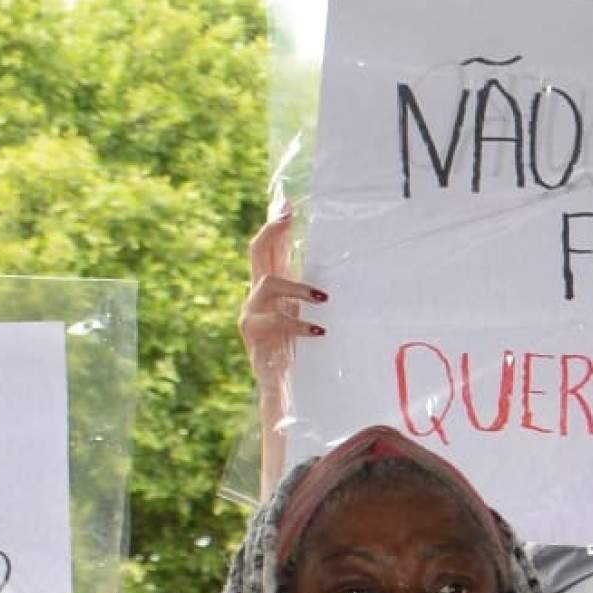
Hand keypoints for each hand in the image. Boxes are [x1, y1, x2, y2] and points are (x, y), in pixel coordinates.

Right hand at [240, 208, 324, 394]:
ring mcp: (251, 313)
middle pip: (257, 251)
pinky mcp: (253, 333)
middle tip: (288, 216)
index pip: (268, 247)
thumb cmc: (302, 353)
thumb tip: (341, 275)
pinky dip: (298, 324)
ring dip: (297, 287)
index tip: (287, 202)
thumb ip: (313, 295)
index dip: (274, 223)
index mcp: (272, 288)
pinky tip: (318, 331)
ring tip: (323, 298)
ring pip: (268, 284)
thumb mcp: (309, 316)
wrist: (282, 390)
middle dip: (272, 229)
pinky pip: (276, 321)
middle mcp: (257, 295)